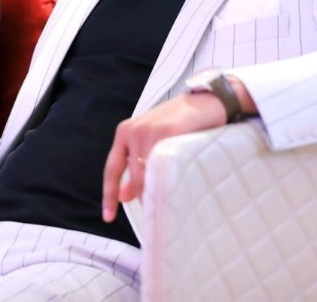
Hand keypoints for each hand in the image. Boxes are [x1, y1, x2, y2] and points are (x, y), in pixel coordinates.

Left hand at [101, 92, 226, 223]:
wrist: (208, 100)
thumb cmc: (182, 122)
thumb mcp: (153, 141)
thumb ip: (137, 165)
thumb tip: (124, 196)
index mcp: (125, 132)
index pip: (112, 170)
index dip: (109, 195)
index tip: (108, 217)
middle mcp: (133, 131)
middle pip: (134, 177)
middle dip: (146, 194)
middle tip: (160, 204)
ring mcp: (149, 131)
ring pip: (147, 175)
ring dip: (158, 188)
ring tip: (173, 191)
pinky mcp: (167, 133)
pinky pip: (163, 167)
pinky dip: (168, 179)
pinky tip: (177, 181)